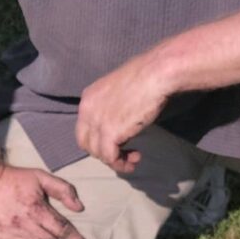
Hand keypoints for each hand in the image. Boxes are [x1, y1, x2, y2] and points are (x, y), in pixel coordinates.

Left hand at [75, 53, 169, 173]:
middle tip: (124, 152)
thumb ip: (113, 106)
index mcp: (88, 98)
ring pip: (98, 153)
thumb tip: (119, 120)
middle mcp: (87, 110)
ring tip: (133, 158)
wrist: (155, 74)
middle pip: (87, 143)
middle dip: (104, 152)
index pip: (84, 128)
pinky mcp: (110, 133)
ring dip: (115, 160)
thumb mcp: (120, 90)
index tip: (117, 141)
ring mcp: (97, 122)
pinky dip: (120, 163)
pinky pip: (110, 158)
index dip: (98, 140)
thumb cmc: (145, 77)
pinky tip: (133, 160)